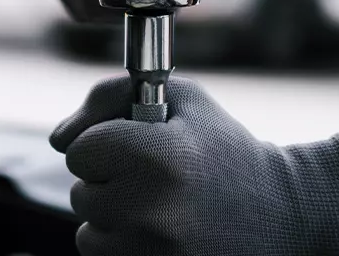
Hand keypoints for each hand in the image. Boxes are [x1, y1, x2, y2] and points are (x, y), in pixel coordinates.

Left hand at [50, 76, 338, 254]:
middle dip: (110, 181)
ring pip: (89, 230)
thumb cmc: (223, 150)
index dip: (106, 145)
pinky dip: (123, 245)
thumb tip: (57, 139)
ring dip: (114, 217)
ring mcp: (152, 253)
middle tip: (158, 178)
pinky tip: (161, 232)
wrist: (280, 214)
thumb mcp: (180, 99)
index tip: (138, 148)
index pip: (79, 152)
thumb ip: (109, 98)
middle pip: (82, 193)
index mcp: (159, 157)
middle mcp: (152, 210)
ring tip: (163, 206)